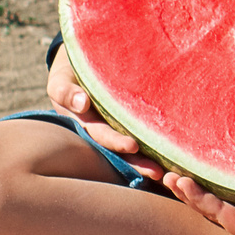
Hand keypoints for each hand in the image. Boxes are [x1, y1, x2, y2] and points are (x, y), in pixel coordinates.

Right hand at [45, 50, 164, 181]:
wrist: (83, 62)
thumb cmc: (69, 74)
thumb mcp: (61, 81)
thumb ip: (66, 92)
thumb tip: (82, 103)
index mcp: (86, 125)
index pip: (102, 136)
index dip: (116, 142)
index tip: (133, 145)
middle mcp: (103, 131)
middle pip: (121, 151)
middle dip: (137, 161)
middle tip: (156, 171)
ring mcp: (116, 129)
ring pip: (133, 150)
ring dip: (147, 161)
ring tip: (165, 172)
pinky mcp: (130, 122)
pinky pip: (143, 134)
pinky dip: (156, 148)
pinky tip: (173, 157)